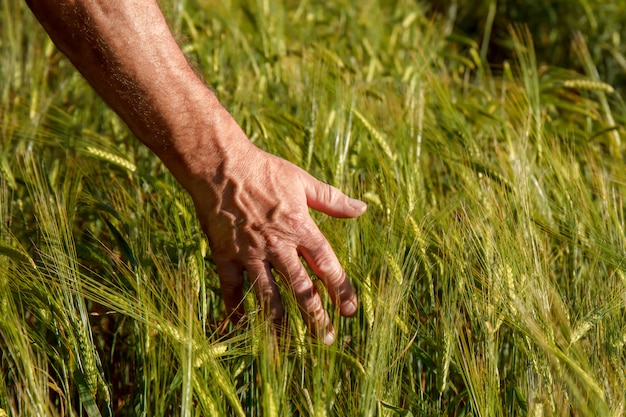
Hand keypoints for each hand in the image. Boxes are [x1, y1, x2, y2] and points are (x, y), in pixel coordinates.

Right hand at [187, 114, 366, 343]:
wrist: (220, 165)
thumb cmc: (264, 170)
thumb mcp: (302, 180)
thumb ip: (333, 199)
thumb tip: (362, 208)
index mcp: (301, 228)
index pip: (327, 265)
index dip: (340, 289)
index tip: (349, 311)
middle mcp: (278, 246)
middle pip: (301, 288)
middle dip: (315, 316)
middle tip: (326, 339)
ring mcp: (250, 253)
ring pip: (268, 295)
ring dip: (280, 323)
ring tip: (288, 346)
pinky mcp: (225, 255)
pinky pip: (232, 289)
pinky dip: (237, 309)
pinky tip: (242, 328)